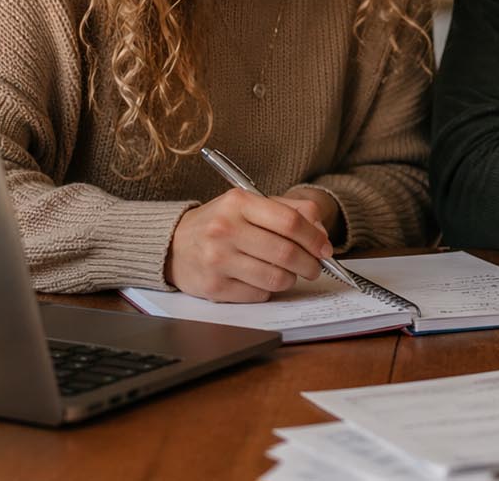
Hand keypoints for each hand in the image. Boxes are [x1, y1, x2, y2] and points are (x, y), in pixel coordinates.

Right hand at [165, 188, 333, 301]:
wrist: (173, 244)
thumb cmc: (220, 223)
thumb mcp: (249, 205)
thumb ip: (289, 211)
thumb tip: (321, 235)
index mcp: (238, 203)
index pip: (290, 222)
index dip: (314, 239)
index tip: (325, 249)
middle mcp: (225, 230)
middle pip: (286, 253)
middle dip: (310, 264)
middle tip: (315, 267)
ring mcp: (218, 260)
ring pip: (276, 278)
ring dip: (291, 279)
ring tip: (289, 273)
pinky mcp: (214, 287)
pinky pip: (259, 294)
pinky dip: (268, 290)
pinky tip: (260, 279)